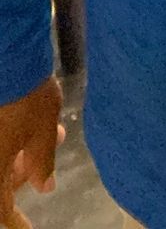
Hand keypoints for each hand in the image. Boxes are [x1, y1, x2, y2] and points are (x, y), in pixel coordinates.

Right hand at [1, 78, 62, 228]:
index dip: (13, 222)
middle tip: (46, 172)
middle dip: (24, 178)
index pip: (0, 210)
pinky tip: (45, 125)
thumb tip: (44, 188)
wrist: (10, 57)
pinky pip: (3, 142)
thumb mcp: (42, 132)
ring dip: (24, 155)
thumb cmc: (26, 98)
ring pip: (3, 158)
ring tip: (57, 135)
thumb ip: (42, 163)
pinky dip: (18, 141)